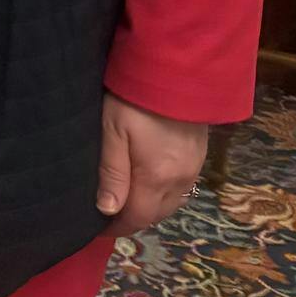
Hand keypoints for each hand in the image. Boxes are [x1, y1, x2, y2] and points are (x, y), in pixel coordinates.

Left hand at [97, 93, 206, 236]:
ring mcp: (193, 168)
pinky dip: (164, 194)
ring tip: (127, 201)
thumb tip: (107, 210)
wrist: (175, 68)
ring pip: (170, 204)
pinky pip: (182, 188)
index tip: (96, 227)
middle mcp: (180, 180)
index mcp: (157, 178)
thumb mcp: (113, 131)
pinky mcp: (199, 155)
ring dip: (149, 208)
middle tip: (107, 214)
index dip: (116, 227)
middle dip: (132, 220)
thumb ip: (112, 172)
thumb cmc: (134, 98)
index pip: (137, 218)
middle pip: (155, 215)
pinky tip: (150, 184)